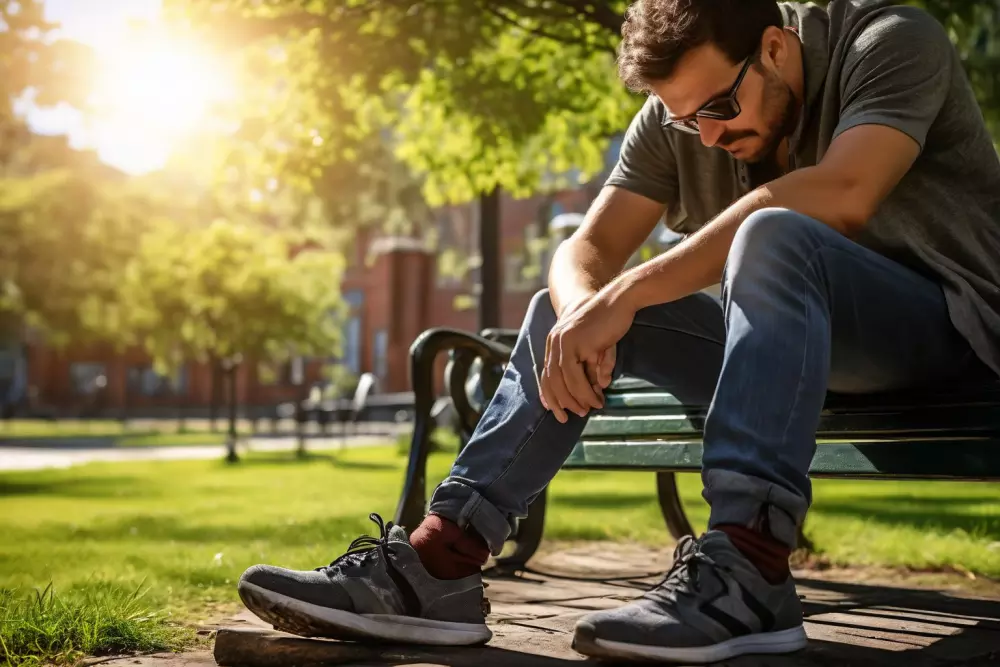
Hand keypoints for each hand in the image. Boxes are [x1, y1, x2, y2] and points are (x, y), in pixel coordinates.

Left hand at [540, 283, 633, 422]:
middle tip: (576, 415)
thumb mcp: (595, 346)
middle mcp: (554, 341)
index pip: (546, 372)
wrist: (617, 300)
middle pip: (552, 380)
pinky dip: (586, 391)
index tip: (556, 410)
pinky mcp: (576, 344)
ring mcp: (564, 342)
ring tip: (591, 408)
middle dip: (563, 401)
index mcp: (555, 340)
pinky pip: (577, 377)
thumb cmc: (607, 322)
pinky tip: (597, 397)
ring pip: (565, 381)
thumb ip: (592, 364)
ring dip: (578, 399)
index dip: (550, 394)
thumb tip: (599, 384)